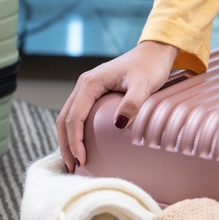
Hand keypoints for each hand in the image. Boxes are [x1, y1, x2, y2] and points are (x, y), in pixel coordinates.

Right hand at [56, 40, 179, 171]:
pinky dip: (75, 131)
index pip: (74, 117)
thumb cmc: (150, 66)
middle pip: (64, 119)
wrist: (154, 51)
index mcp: (90, 83)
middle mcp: (84, 85)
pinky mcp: (94, 92)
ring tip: (73, 161)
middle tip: (72, 168)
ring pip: (68, 117)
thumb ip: (133, 103)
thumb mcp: (144, 84)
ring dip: (67, 139)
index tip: (82, 160)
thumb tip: (119, 125)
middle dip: (66, 145)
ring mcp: (87, 88)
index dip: (75, 141)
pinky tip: (81, 144)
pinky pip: (77, 113)